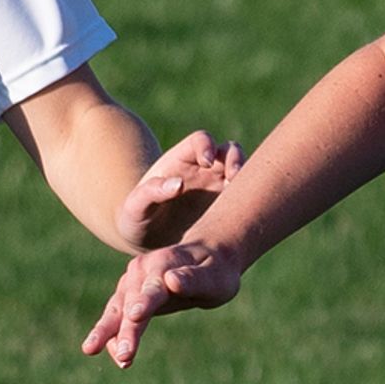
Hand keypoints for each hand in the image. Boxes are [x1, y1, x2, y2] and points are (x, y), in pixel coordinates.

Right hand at [83, 236, 246, 368]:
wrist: (205, 260)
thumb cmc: (215, 271)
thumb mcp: (214, 277)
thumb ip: (194, 280)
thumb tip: (171, 281)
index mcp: (164, 263)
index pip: (153, 287)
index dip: (144, 302)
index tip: (136, 316)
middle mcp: (141, 271)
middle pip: (130, 302)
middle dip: (125, 329)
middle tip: (123, 355)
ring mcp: (131, 283)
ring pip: (116, 310)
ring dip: (106, 332)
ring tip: (90, 350)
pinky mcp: (127, 297)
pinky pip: (116, 318)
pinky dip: (112, 336)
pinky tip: (117, 357)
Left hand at [111, 130, 240, 250]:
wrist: (147, 242)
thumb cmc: (137, 219)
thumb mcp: (134, 208)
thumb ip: (150, 192)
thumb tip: (177, 184)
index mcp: (181, 160)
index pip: (201, 141)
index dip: (207, 146)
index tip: (206, 162)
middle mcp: (205, 170)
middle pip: (229, 151)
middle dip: (236, 159)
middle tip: (234, 177)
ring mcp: (219, 188)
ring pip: (243, 173)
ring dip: (248, 181)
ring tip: (243, 199)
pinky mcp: (228, 209)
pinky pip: (245, 201)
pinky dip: (250, 205)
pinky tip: (244, 220)